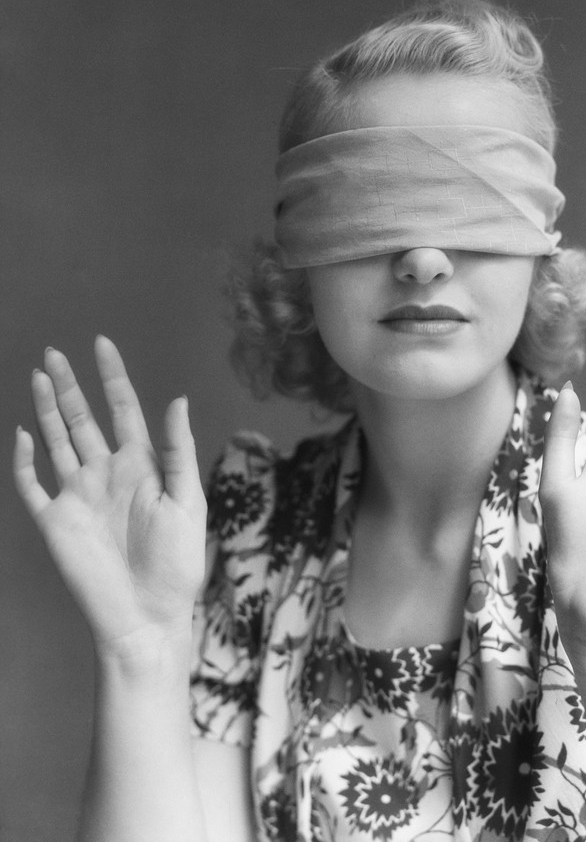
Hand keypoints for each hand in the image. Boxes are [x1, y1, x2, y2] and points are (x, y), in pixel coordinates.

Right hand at [13, 337, 206, 659]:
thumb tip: (178, 399)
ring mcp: (78, 495)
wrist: (147, 615)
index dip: (112, 377)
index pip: (123, 409)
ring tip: (39, 376)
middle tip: (54, 354)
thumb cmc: (177, 563)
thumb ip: (178, 450)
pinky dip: (24, 461)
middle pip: (83, 419)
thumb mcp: (186, 500)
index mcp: (140, 465)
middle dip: (69, 387)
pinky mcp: (55, 522)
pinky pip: (32, 485)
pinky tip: (24, 434)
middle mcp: (106, 473)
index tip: (102, 344)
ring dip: (47, 411)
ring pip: (57, 441)